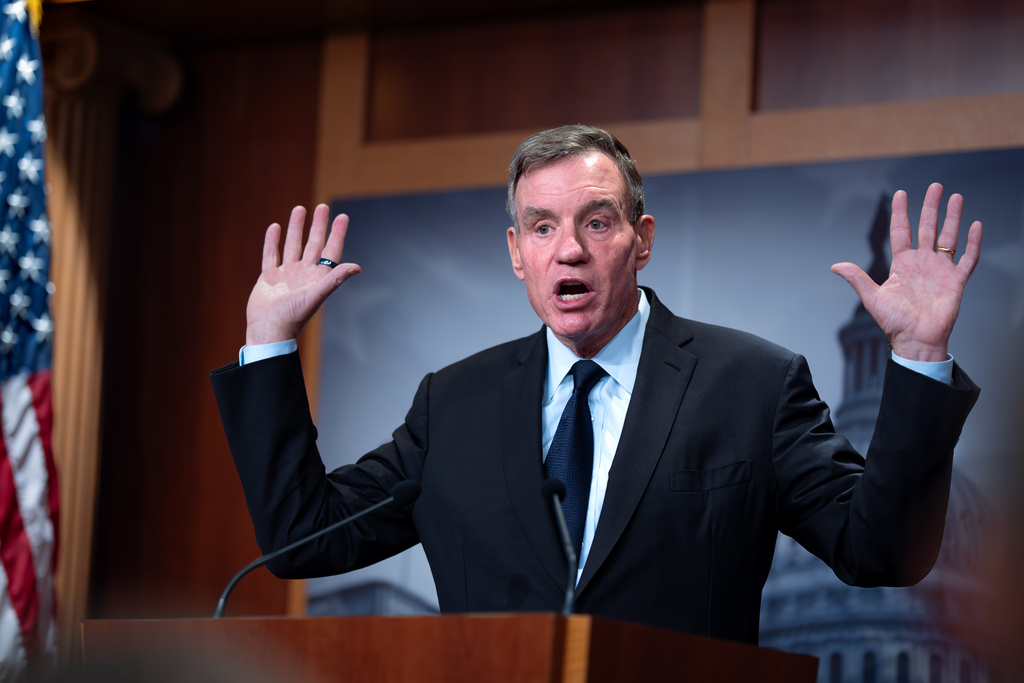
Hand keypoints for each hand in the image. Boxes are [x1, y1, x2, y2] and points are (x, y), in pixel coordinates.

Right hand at [245, 204, 360, 345]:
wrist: (268, 329)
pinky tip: (275, 227)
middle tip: (323, 207)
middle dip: (318, 225)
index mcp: (318, 277)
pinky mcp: (269, 277)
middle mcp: (304, 273)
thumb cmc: (293, 316)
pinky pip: (271, 255)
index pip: (331, 251)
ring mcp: (286, 274)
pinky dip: (272, 241)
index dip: (337, 234)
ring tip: (300, 209)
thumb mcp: (316, 295)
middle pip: (313, 243)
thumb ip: (334, 280)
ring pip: (292, 245)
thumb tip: (357, 267)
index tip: (342, 216)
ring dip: (297, 228)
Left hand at [831, 183, 981, 361]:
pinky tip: (974, 225)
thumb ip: (857, 278)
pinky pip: (967, 258)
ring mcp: (940, 270)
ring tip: (956, 197)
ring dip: (952, 218)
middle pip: (928, 228)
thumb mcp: (872, 297)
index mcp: (902, 264)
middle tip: (935, 186)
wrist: (916, 341)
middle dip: (931, 206)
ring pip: (948, 237)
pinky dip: (973, 243)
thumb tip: (835, 266)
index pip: (902, 231)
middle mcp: (922, 263)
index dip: (901, 213)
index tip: (900, 194)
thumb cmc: (894, 322)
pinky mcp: (956, 281)